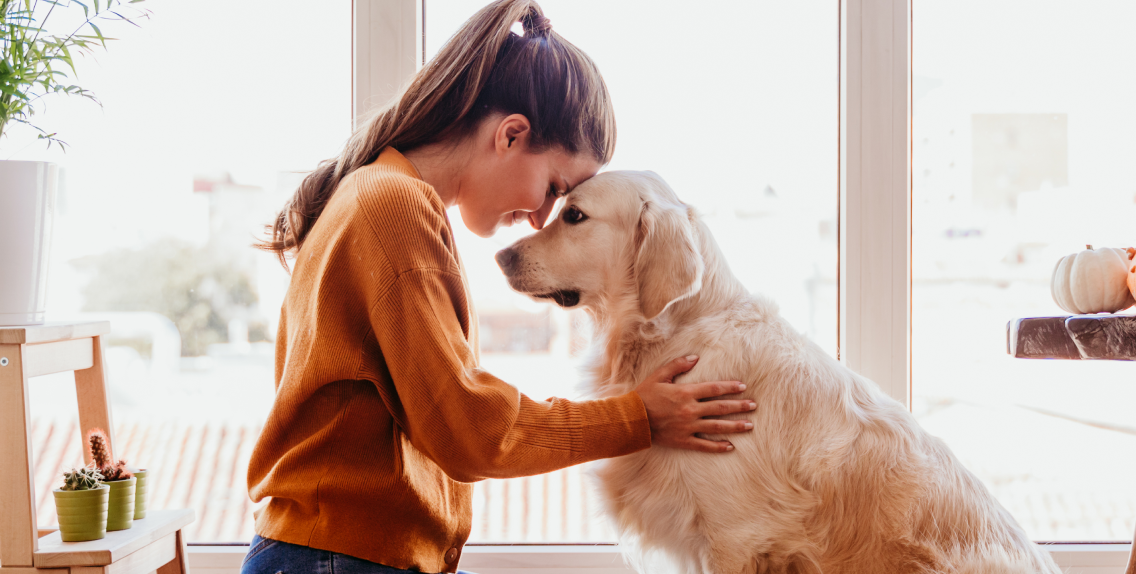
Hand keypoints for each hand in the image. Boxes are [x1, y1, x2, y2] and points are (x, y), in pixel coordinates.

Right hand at [634, 355, 755, 452]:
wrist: (632, 419)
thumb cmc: (644, 396)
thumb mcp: (659, 375)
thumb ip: (677, 365)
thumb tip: (695, 357)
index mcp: (686, 393)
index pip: (714, 388)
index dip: (730, 387)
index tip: (743, 387)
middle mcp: (690, 410)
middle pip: (720, 407)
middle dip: (739, 406)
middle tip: (754, 406)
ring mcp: (688, 426)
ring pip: (717, 426)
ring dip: (735, 426)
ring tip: (749, 425)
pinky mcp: (683, 440)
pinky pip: (704, 444)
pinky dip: (718, 446)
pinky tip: (730, 446)